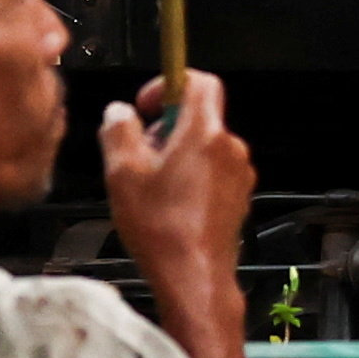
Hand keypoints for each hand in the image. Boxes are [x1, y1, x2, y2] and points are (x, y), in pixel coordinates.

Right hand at [103, 68, 275, 357]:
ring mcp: (239, 175)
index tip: (146, 104)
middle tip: (137, 152)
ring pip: (205, 146)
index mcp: (206, 133)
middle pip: (200, 116)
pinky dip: (191, 175)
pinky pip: (213, 172)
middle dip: (166, 126)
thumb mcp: (123, 172)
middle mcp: (231, 148)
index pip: (201, 82)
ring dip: (176, 153)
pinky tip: (167, 203)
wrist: (194, 275)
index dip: (170, 83)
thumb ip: (118, 131)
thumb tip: (119, 112)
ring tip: (148, 183)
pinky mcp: (238, 198)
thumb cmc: (159, 225)